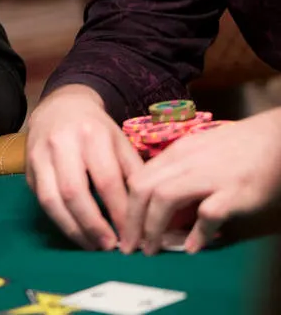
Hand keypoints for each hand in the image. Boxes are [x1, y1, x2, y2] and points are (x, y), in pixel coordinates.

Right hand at [25, 84, 141, 250]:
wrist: (59, 107)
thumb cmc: (96, 129)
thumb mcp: (120, 142)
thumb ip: (133, 173)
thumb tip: (147, 213)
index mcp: (92, 135)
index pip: (107, 180)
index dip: (120, 213)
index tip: (132, 236)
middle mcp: (61, 143)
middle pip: (75, 192)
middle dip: (93, 225)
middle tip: (110, 247)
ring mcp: (39, 156)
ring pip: (52, 199)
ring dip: (73, 228)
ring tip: (92, 245)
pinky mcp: (27, 169)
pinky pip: (41, 201)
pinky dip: (59, 221)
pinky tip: (76, 231)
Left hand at [121, 108, 280, 254]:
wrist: (275, 138)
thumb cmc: (235, 149)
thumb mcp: (197, 154)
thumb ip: (176, 175)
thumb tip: (157, 207)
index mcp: (175, 154)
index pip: (138, 178)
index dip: (124, 206)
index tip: (122, 228)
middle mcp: (186, 162)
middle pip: (143, 189)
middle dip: (131, 220)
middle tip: (129, 246)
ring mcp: (210, 176)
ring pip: (164, 198)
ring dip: (153, 228)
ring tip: (151, 249)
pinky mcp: (235, 191)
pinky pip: (208, 214)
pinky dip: (197, 233)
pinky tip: (191, 248)